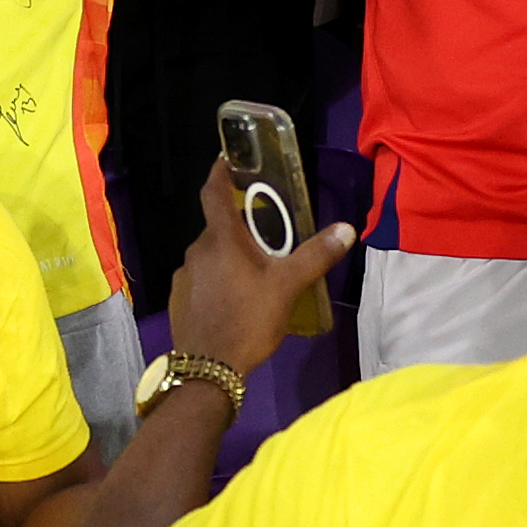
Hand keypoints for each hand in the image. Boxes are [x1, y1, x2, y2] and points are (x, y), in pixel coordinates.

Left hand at [167, 156, 342, 377]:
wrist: (209, 368)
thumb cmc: (248, 319)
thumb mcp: (288, 287)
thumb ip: (316, 255)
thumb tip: (347, 228)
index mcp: (221, 239)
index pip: (213, 192)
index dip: (219, 171)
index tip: (228, 159)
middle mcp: (197, 250)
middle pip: (218, 227)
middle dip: (240, 226)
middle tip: (268, 234)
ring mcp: (184, 275)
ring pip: (210, 254)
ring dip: (230, 255)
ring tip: (256, 271)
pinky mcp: (179, 298)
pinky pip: (201, 277)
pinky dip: (218, 278)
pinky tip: (236, 298)